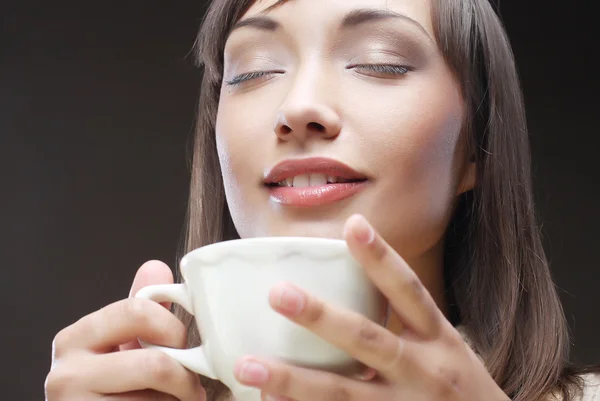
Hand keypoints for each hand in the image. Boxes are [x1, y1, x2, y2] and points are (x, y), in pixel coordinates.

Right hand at [45, 261, 204, 400]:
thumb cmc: (115, 391)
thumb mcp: (125, 346)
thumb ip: (140, 310)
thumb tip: (155, 267)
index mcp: (74, 339)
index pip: (137, 311)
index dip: (173, 328)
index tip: (182, 344)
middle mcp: (65, 373)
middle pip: (155, 363)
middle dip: (183, 374)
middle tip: (189, 383)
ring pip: (157, 397)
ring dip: (177, 400)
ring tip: (174, 400)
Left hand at [233, 215, 509, 400]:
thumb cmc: (462, 392)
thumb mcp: (447, 353)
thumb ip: (408, 329)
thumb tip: (350, 297)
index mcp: (441, 342)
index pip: (410, 292)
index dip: (381, 258)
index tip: (351, 225)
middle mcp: (427, 372)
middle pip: (370, 341)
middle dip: (322, 317)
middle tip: (278, 293)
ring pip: (344, 394)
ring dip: (293, 381)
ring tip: (248, 366)